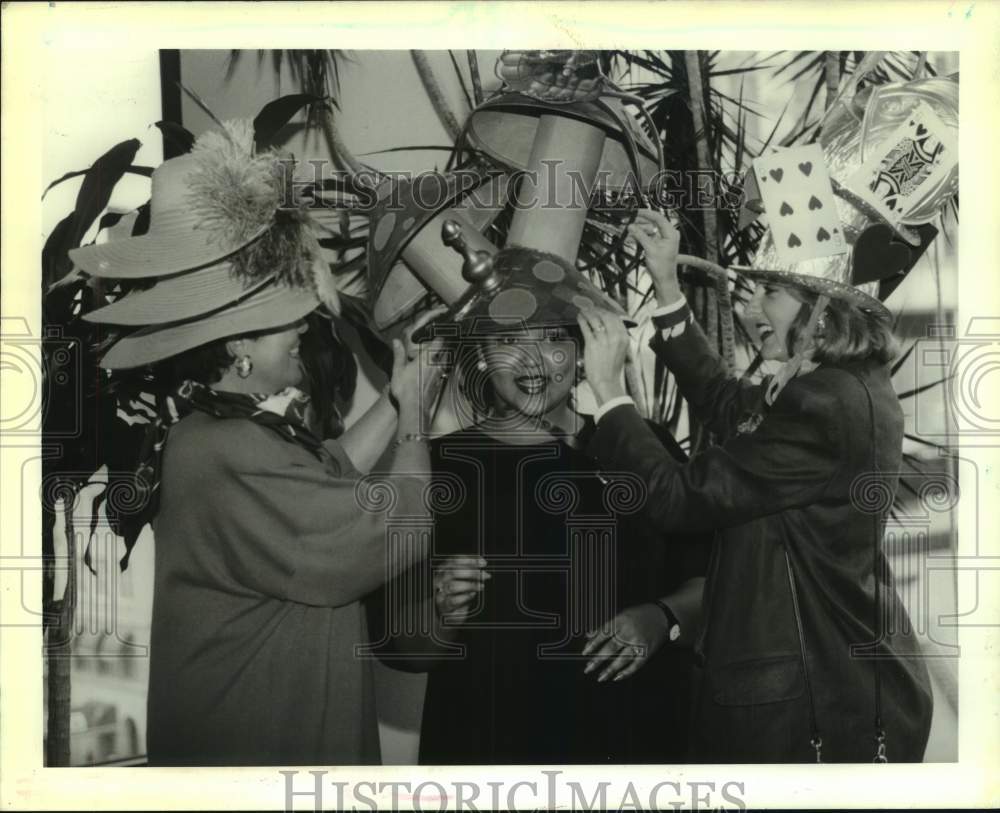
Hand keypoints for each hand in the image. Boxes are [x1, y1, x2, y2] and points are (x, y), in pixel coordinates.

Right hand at [390, 309, 449, 430]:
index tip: (441, 329)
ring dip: (443, 357)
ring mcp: (440, 375)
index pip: (439, 341)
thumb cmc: (405, 389)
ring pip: (445, 361)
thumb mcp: (398, 370)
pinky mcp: (440, 384)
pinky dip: (441, 368)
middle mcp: (436, 364)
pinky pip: (443, 372)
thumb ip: (398, 354)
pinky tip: (435, 370)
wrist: (414, 408)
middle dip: (443, 345)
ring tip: (437, 354)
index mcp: (426, 358)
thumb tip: (396, 342)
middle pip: (445, 350)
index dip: (441, 334)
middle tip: (440, 340)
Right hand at [433, 556, 489, 621]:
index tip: (483, 563)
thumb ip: (469, 570)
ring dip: (470, 585)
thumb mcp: (463, 579)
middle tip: (485, 575)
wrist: (448, 612)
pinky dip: (465, 597)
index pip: (455, 560)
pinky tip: (472, 595)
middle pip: (453, 572)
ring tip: (481, 586)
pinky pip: (454, 600)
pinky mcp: (443, 606)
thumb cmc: (457, 592)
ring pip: (453, 586)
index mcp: (443, 569)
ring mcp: (439, 593)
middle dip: (472, 573)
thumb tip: (481, 564)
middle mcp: (439, 579)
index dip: (470, 560)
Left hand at [575, 306, 629, 404]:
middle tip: (590, 308)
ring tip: (583, 310)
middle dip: (597, 310)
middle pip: (606, 316)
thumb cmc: (612, 368)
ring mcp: (603, 340)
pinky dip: (582, 320)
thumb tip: (609, 327)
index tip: (601, 310)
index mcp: (624, 338)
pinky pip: (586, 327)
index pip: (616, 319)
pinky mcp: (592, 344)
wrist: (607, 381)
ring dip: (588, 313)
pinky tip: (579, 317)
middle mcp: (615, 337)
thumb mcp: (621, 351)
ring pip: (595, 320)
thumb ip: (617, 338)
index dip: (607, 312)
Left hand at [582, 603, 668, 682]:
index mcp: (621, 621)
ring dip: (610, 670)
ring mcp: (639, 643)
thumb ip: (605, 626)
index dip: (593, 644)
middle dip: (598, 660)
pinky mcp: (647, 652)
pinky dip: (626, 672)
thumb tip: (588, 635)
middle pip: (611, 648)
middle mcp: (629, 632)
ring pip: (622, 659)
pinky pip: (635, 664)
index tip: (584, 653)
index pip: (603, 634)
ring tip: (600, 677)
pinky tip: (617, 677)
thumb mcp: (622, 615)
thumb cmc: (640, 615)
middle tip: (588, 668)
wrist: (663, 616)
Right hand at [628, 209, 681, 303]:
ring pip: (648, 229)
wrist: (663, 280)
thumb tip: (631, 226)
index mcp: (671, 233)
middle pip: (652, 223)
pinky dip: (639, 236)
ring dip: (637, 230)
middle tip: (628, 222)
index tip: (635, 212)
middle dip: (639, 222)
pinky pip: (647, 236)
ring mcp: (663, 239)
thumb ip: (640, 236)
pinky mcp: (657, 244)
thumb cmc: (662, 267)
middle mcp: (668, 234)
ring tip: (627, 230)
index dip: (646, 214)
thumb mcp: (650, 249)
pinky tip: (630, 237)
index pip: (658, 218)